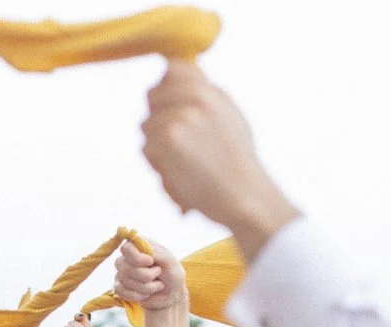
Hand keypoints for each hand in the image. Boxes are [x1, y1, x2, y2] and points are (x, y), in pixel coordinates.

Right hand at [113, 239, 186, 314]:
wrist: (171, 294)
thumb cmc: (172, 274)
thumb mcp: (170, 260)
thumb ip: (155, 252)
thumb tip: (142, 252)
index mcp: (138, 246)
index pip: (126, 248)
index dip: (137, 258)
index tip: (151, 262)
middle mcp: (127, 258)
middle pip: (126, 267)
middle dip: (146, 276)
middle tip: (158, 274)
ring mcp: (122, 272)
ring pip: (125, 281)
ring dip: (146, 287)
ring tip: (156, 284)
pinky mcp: (120, 287)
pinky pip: (121, 292)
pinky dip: (138, 296)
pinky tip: (146, 294)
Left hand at [139, 60, 299, 256]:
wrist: (244, 195)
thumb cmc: (236, 164)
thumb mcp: (229, 116)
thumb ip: (205, 97)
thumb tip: (175, 77)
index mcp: (211, 89)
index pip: (171, 68)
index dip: (164, 89)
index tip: (169, 110)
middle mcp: (198, 96)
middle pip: (152, 96)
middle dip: (157, 119)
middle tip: (177, 145)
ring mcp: (182, 115)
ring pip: (146, 125)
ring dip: (156, 146)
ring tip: (182, 163)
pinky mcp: (169, 137)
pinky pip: (146, 147)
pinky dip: (157, 165)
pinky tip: (178, 173)